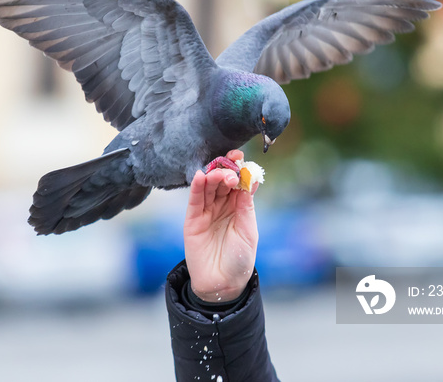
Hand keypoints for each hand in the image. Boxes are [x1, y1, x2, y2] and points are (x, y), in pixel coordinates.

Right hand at [184, 150, 258, 302]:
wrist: (223, 284)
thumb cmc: (239, 258)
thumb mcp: (248, 229)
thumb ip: (245, 205)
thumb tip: (249, 179)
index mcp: (237, 207)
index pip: (237, 182)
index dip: (238, 169)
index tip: (241, 158)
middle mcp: (221, 206)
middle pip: (221, 181)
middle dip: (226, 170)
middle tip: (232, 166)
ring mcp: (206, 212)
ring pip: (208, 188)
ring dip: (213, 177)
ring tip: (219, 174)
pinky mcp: (192, 220)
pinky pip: (195, 200)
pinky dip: (197, 188)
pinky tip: (201, 177)